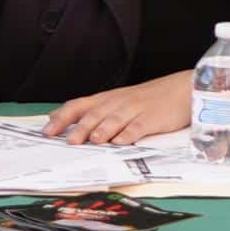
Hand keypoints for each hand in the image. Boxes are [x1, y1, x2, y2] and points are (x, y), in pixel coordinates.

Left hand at [49, 73, 197, 144]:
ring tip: (93, 140)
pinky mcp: (153, 118)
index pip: (79, 106)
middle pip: (95, 114)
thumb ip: (98, 113)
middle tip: (68, 141)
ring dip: (103, 129)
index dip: (62, 118)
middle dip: (80, 128)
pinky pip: (140, 126)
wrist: (182, 89)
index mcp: (108, 99)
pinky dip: (130, 133)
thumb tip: (70, 126)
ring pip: (115, 119)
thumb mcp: (120, 103)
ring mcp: (136, 109)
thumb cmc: (148, 99)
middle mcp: (118, 103)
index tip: (47, 131)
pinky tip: (122, 141)